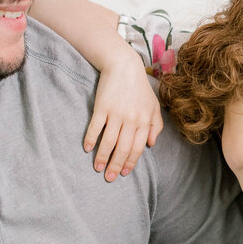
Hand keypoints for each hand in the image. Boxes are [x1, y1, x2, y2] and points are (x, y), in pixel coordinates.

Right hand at [85, 54, 162, 180]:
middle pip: (123, 148)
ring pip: (109, 141)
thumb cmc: (139, 88)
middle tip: (110, 178)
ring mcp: (116, 113)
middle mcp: (131, 120)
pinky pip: (96, 127)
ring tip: (97, 168)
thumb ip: (155, 126)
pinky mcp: (102, 107)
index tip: (124, 172)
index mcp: (144, 121)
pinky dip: (91, 139)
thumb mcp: (153, 106)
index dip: (130, 162)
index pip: (137, 148)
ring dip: (103, 157)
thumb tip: (151, 145)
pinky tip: (87, 148)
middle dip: (116, 165)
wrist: (124, 66)